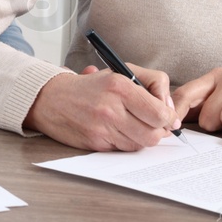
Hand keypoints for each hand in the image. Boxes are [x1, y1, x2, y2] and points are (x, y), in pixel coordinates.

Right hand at [23, 62, 181, 150]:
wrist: (52, 98)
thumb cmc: (91, 86)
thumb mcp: (121, 71)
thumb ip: (152, 82)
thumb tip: (169, 109)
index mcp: (120, 86)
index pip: (159, 112)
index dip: (168, 117)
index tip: (168, 117)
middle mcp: (111, 108)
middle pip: (153, 134)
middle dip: (159, 131)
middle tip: (154, 124)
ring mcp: (102, 128)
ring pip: (140, 144)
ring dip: (142, 138)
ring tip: (134, 125)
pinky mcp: (95, 143)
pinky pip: (124, 149)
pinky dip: (126, 142)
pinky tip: (119, 131)